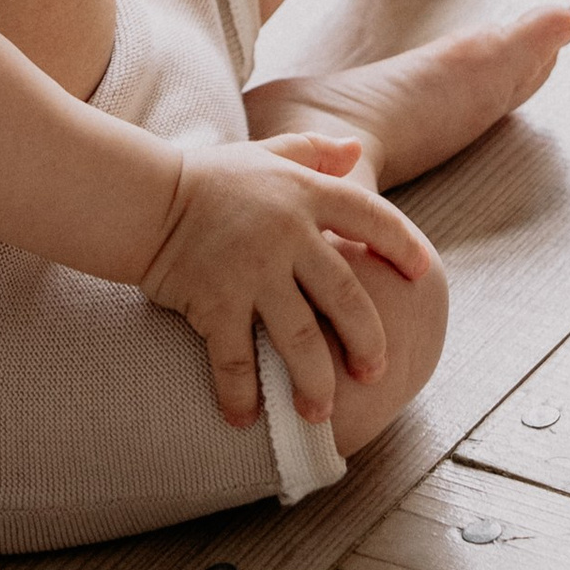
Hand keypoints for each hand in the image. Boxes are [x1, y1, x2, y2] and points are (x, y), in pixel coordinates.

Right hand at [138, 132, 431, 428]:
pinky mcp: (214, 302)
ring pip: (299, 338)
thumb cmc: (213, 179)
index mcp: (304, 195)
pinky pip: (234, 360)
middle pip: (344, 295)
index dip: (401, 245)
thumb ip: (314, 152)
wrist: (147, 198)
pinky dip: (242, 395)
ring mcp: (251, 271)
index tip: (422, 274)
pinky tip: (246, 421)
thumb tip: (355, 148)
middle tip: (375, 373)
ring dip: (315, 382)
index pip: (370, 217)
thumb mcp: (268, 154)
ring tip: (320, 413)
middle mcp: (286, 234)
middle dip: (366, 340)